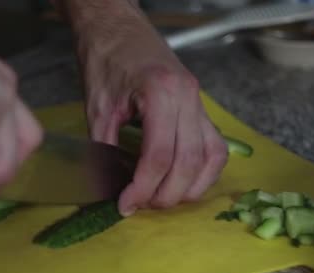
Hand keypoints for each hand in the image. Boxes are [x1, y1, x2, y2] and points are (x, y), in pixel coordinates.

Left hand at [74, 7, 227, 215]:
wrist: (117, 26)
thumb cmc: (105, 58)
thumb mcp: (98, 106)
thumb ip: (105, 149)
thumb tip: (109, 189)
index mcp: (161, 92)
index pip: (160, 155)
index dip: (143, 188)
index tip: (125, 204)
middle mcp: (188, 97)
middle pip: (189, 162)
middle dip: (166, 194)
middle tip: (141, 204)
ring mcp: (199, 101)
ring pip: (211, 157)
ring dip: (190, 187)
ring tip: (163, 197)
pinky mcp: (201, 107)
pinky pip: (215, 146)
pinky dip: (204, 171)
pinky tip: (186, 182)